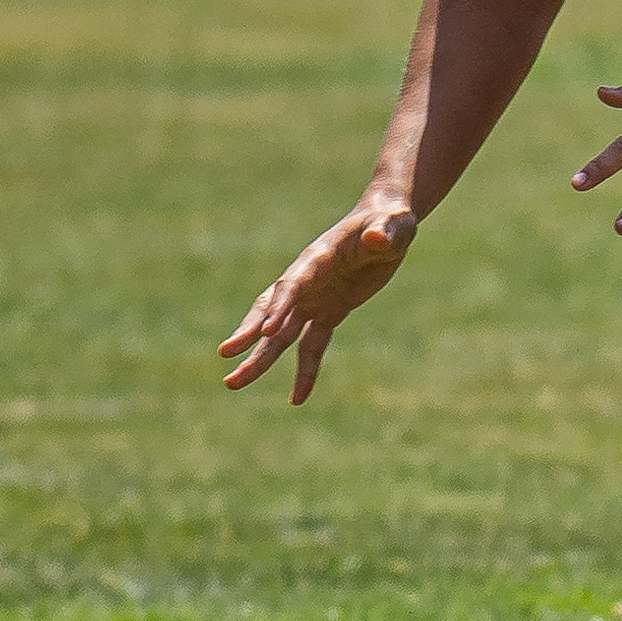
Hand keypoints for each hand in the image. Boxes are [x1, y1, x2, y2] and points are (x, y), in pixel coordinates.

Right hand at [219, 196, 417, 402]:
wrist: (385, 225)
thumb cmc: (389, 222)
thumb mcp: (394, 226)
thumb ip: (384, 233)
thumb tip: (375, 239)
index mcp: (316, 259)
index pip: (292, 286)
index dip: (280, 307)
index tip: (266, 331)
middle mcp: (306, 282)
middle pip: (272, 312)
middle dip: (250, 335)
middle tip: (226, 356)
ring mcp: (314, 300)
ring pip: (281, 335)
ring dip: (260, 359)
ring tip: (233, 384)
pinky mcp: (328, 313)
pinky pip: (311, 346)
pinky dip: (305, 370)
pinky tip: (298, 398)